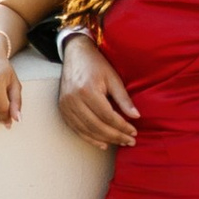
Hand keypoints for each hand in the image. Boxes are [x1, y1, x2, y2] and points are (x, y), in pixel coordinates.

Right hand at [57, 29, 140, 152]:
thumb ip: (124, 99)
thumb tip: (136, 117)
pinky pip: (77, 129)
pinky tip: (103, 143)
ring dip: (105, 140)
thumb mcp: (113, 78)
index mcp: (88, 90)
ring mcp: (66, 106)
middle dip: (116, 136)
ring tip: (120, 142)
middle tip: (130, 141)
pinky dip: (90, 138)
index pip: (108, 116)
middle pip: (97, 126)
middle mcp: (74, 100)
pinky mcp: (63, 109)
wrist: (75, 54)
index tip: (134, 132)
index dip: (122, 126)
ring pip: (87, 130)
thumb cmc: (97, 65)